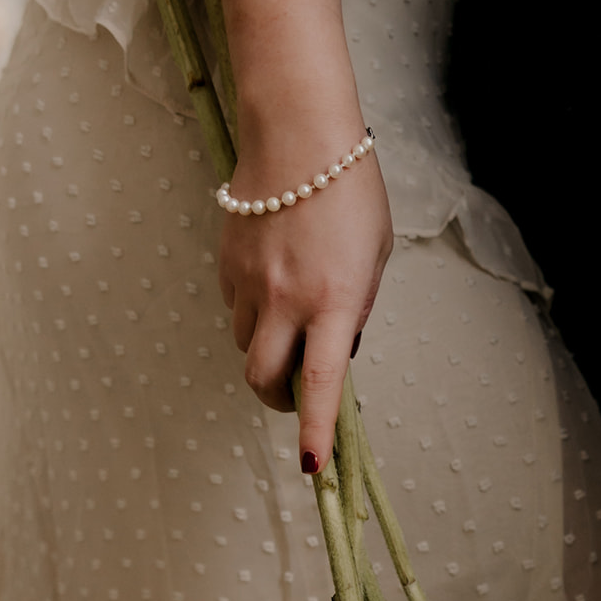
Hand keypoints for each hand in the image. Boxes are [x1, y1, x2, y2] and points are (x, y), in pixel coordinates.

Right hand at [218, 137, 392, 473]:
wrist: (299, 134)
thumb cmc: (350, 192)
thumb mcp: (375, 258)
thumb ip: (357, 308)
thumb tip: (337, 348)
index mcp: (335, 302)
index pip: (320, 384)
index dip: (315, 430)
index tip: (314, 466)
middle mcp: (286, 299)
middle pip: (263, 379)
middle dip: (279, 401)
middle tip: (295, 397)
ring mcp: (249, 283)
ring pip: (245, 344)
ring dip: (267, 349)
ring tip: (292, 319)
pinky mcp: (225, 263)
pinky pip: (234, 307)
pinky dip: (253, 311)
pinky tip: (273, 279)